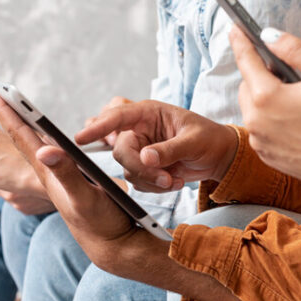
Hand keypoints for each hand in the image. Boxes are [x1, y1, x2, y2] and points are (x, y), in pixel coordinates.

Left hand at [0, 89, 146, 269]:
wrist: (113, 244)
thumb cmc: (100, 223)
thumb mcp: (83, 197)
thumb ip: (66, 174)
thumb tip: (45, 149)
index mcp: (50, 172)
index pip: (23, 136)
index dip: (8, 112)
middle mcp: (50, 174)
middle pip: (23, 140)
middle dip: (8, 116)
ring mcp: (59, 181)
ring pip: (35, 149)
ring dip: (21, 130)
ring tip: (9, 115)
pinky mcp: (71, 187)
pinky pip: (51, 161)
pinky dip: (44, 145)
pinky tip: (45, 144)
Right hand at [75, 99, 238, 192]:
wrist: (219, 156)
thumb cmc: (209, 138)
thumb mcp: (194, 141)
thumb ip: (169, 149)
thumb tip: (146, 158)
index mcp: (148, 112)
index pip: (117, 116)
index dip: (98, 126)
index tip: (81, 138)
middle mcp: (139, 129)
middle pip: (121, 150)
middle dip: (140, 168)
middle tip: (164, 178)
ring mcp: (140, 149)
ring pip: (128, 170)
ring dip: (151, 180)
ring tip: (175, 179)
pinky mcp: (143, 167)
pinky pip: (137, 181)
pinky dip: (154, 187)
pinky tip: (173, 181)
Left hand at [231, 26, 300, 194]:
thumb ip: (296, 50)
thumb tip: (269, 36)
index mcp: (267, 96)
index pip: (245, 60)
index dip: (241, 41)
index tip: (235, 28)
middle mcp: (255, 120)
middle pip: (247, 85)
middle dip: (260, 73)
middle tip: (288, 73)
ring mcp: (259, 141)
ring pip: (253, 108)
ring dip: (265, 97)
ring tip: (295, 98)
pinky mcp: (267, 156)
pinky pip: (260, 128)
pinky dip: (270, 119)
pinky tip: (296, 120)